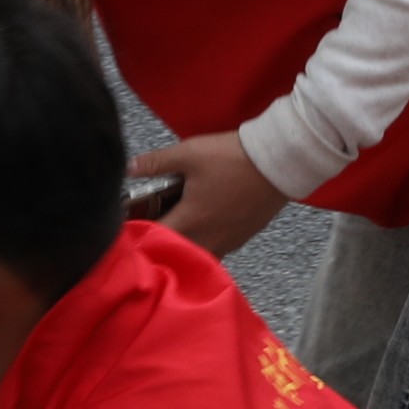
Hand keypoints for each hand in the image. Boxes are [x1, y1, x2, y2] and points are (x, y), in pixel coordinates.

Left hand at [128, 130, 289, 254]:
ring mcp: (229, 241)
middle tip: (152, 229)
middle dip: (162, 246)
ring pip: (199, 254)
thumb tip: (128, 168)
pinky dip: (207, 242)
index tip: (130, 229)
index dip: (139, 237)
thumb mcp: (189, 153)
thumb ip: (156, 163)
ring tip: (177, 229)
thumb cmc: (232, 157)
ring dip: (186, 247)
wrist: (280, 161)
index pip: (155, 241)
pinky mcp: (245, 236)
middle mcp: (209, 239)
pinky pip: (219, 248)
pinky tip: (205, 225)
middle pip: (177, 254)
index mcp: (190, 221)